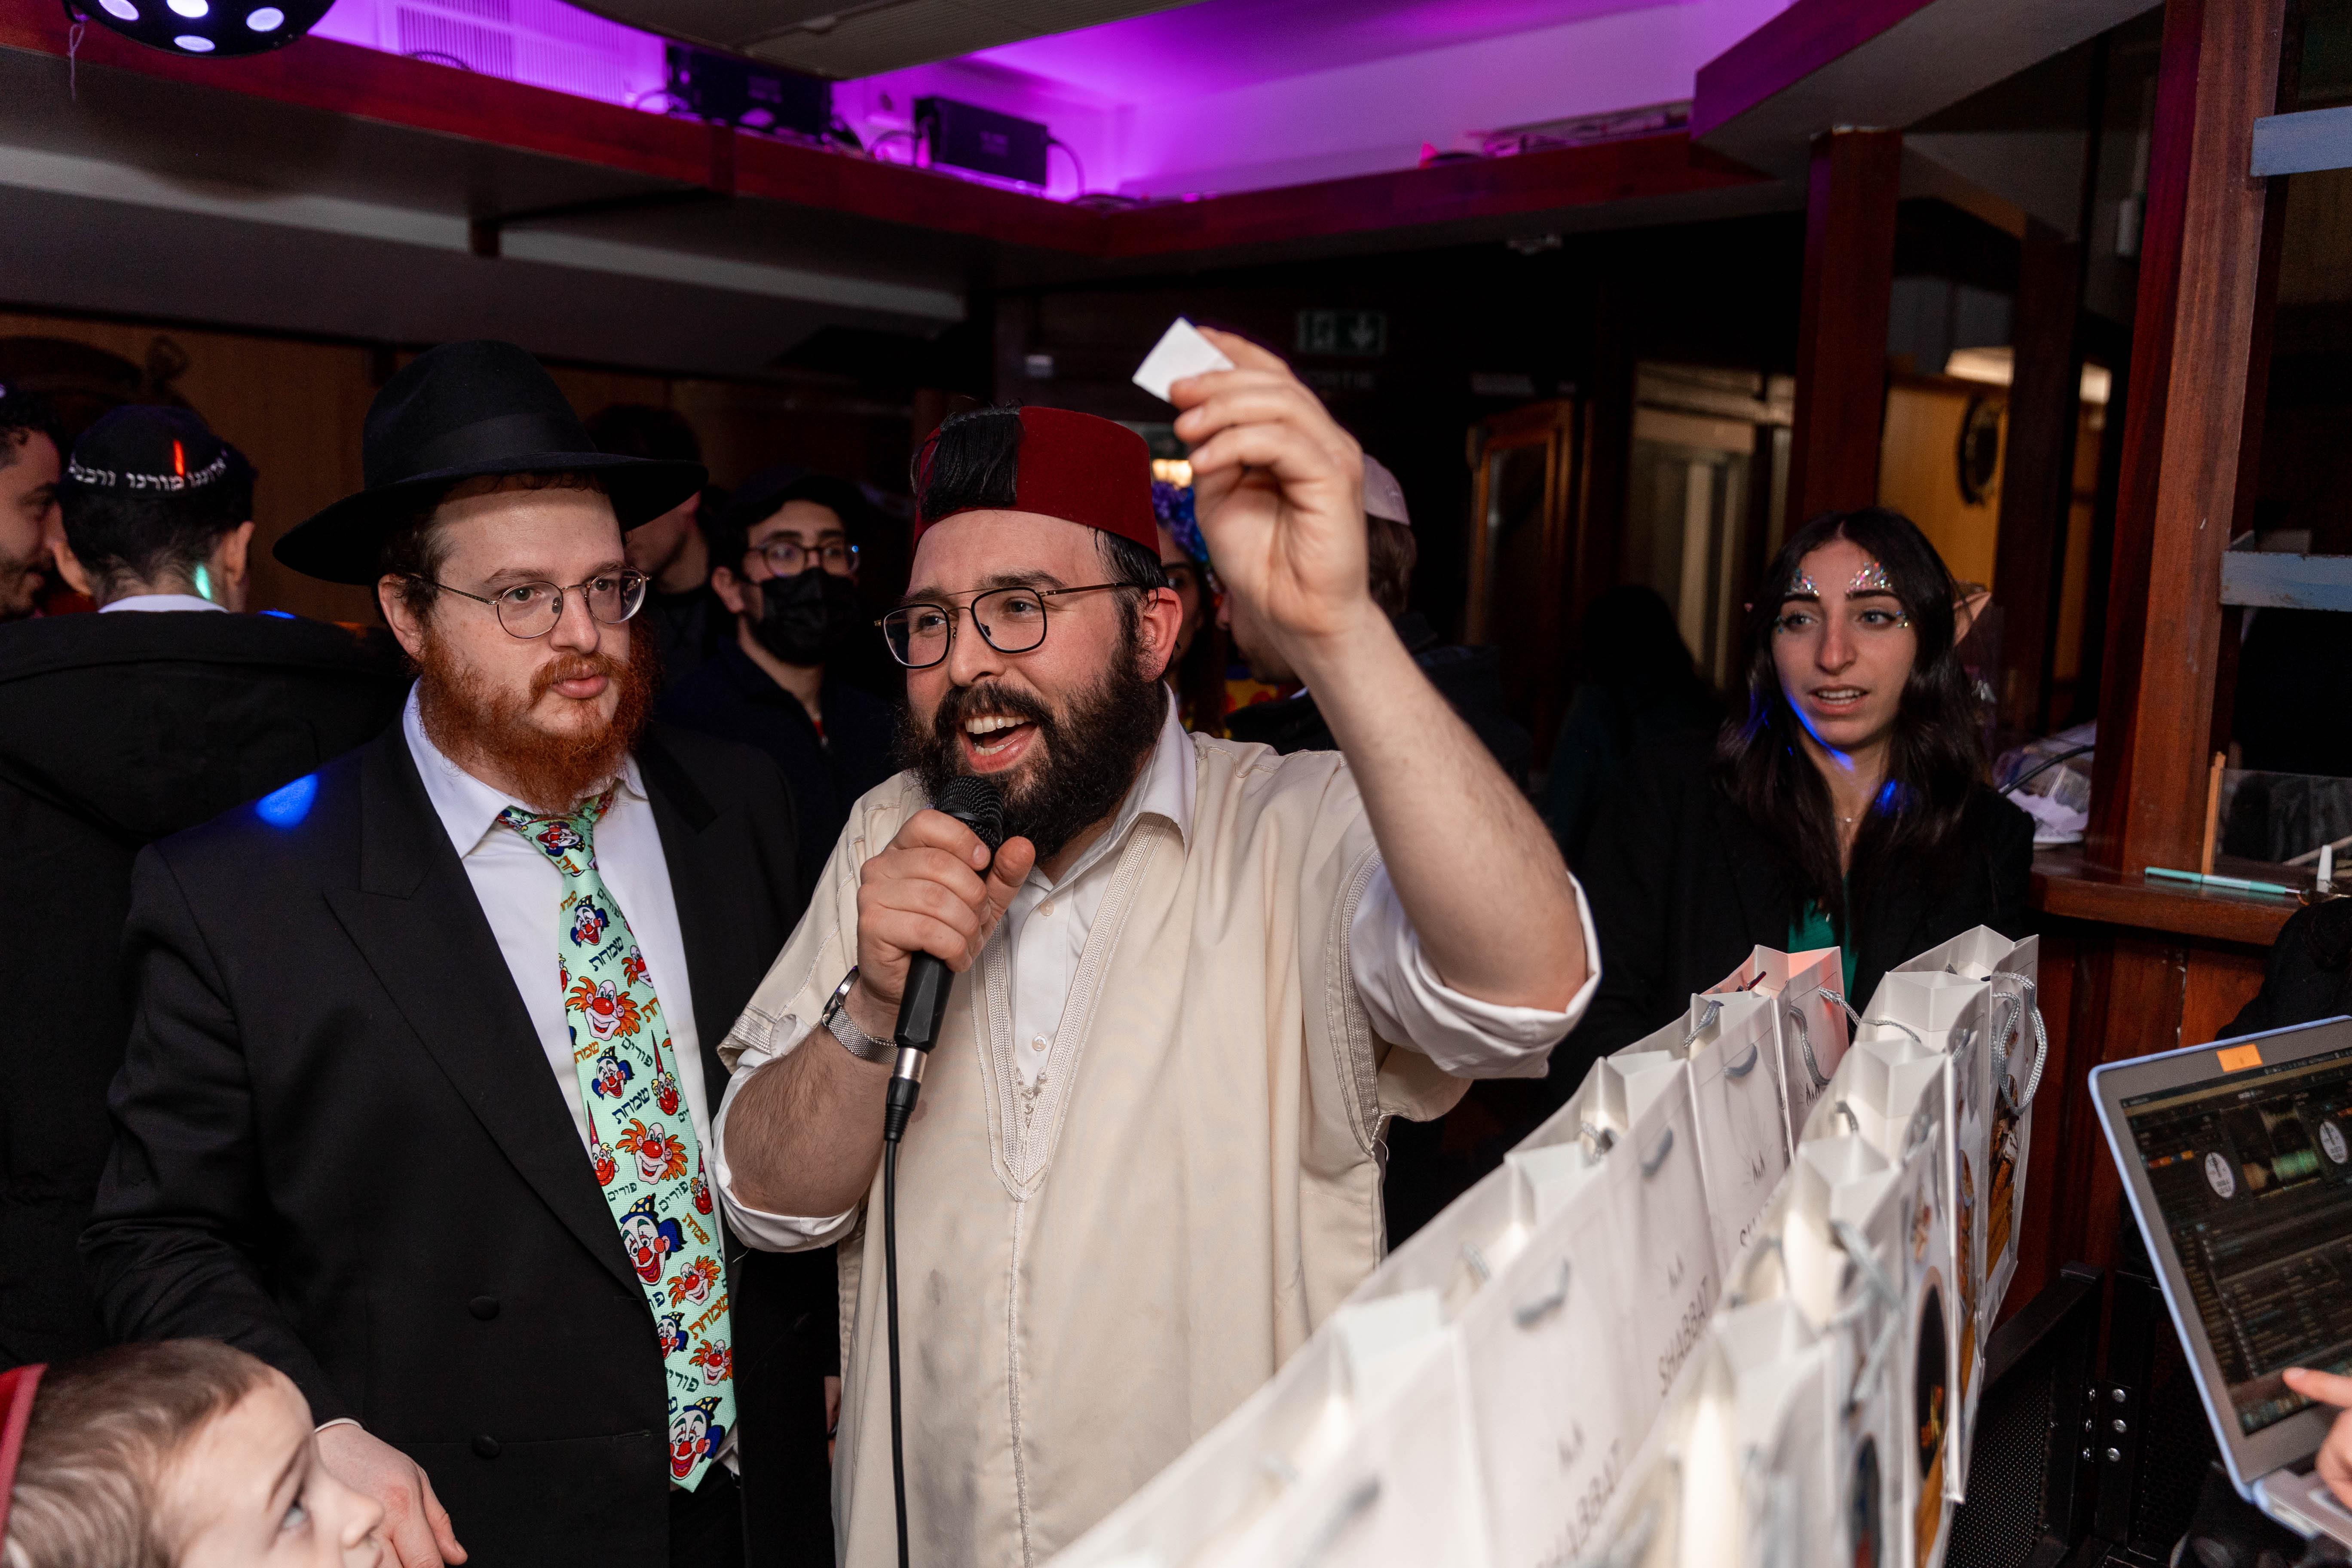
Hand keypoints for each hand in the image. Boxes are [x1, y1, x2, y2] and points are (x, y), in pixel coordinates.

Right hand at [317, 1423, 465, 1567]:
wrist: (328, 1446)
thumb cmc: (372, 1460)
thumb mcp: (418, 1480)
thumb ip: (439, 1523)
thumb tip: (457, 1557)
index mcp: (402, 1509)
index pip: (425, 1562)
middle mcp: (375, 1527)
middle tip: (410, 1557)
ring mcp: (347, 1538)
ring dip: (387, 1566)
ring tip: (389, 1550)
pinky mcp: (327, 1544)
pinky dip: (366, 1564)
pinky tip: (368, 1554)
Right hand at [850, 809, 1034, 1035]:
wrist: (908, 986)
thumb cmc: (938, 938)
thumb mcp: (980, 902)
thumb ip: (1003, 873)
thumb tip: (1021, 847)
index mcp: (904, 849)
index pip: (930, 822)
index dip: (963, 842)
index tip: (982, 865)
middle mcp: (882, 866)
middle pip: (942, 865)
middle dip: (973, 898)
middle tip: (976, 920)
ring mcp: (873, 895)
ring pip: (937, 900)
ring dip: (965, 927)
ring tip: (965, 942)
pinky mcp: (872, 925)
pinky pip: (927, 930)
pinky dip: (952, 948)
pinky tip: (952, 957)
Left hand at [1170, 327, 1377, 658]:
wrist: (1294, 615)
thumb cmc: (1263, 562)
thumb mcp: (1220, 496)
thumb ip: (1212, 453)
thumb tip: (1192, 416)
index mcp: (1298, 439)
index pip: (1271, 377)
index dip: (1234, 353)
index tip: (1192, 341)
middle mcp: (1322, 440)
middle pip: (1273, 383)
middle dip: (1218, 380)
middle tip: (1175, 391)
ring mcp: (1333, 457)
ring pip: (1280, 404)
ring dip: (1222, 409)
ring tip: (1184, 430)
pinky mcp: (1334, 481)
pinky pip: (1284, 443)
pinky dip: (1237, 443)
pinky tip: (1204, 462)